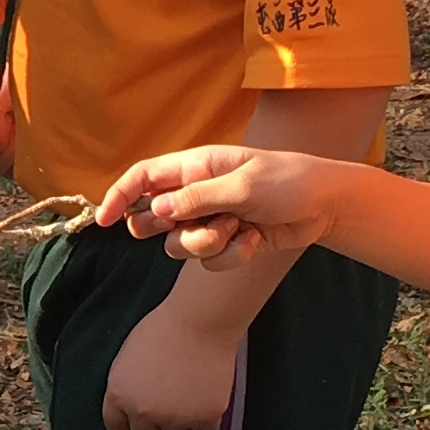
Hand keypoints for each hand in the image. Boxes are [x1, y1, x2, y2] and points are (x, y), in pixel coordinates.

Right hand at [98, 145, 329, 269]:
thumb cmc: (287, 181)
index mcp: (194, 167)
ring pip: (178, 246)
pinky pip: (209, 261)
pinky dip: (232, 255)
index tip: (104, 221)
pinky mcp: (226, 242)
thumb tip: (155, 209)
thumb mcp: (242, 185)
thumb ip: (197, 198)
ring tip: (238, 229)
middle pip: (152, 218)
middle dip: (167, 229)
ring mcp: (209, 220)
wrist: (325, 205)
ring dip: (208, 244)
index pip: (143, 178)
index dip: (119, 196)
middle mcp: (195, 194)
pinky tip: (255, 240)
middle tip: (193, 224)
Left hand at [102, 308, 241, 429]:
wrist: (201, 322)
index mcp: (119, 395)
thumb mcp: (129, 357)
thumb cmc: (166, 328)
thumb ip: (128, 385)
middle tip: (169, 408)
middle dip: (155, 426)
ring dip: (182, 422)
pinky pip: (203, 428)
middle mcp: (143, 412)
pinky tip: (206, 393)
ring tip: (190, 395)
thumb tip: (133, 404)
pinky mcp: (203, 418)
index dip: (128, 421)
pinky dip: (206, 416)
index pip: (116, 426)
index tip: (138, 419)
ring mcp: (174, 418)